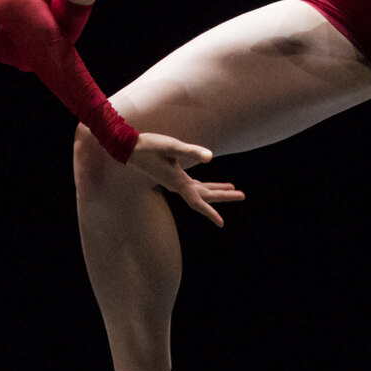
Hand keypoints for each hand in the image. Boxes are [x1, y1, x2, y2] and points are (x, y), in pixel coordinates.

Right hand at [125, 133, 244, 226]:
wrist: (127, 147)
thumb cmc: (149, 146)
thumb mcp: (172, 146)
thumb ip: (191, 151)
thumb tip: (211, 157)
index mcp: (178, 182)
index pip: (197, 202)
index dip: (210, 213)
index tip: (222, 224)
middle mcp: (177, 185)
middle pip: (204, 196)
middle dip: (223, 196)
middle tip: (242, 195)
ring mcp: (174, 181)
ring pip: (200, 190)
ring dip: (216, 190)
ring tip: (234, 188)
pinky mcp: (172, 175)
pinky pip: (192, 185)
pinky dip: (204, 185)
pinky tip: (210, 183)